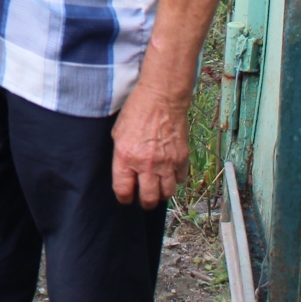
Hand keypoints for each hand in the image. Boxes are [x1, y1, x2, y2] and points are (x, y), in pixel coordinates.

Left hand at [111, 82, 190, 208]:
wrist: (162, 98)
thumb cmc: (136, 111)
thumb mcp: (118, 133)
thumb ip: (121, 156)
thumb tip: (125, 173)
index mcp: (126, 157)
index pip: (124, 190)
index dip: (124, 198)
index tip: (126, 199)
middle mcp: (146, 164)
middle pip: (148, 198)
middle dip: (145, 203)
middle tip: (144, 201)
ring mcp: (166, 163)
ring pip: (167, 193)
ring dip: (161, 194)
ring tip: (157, 189)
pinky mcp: (182, 158)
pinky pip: (180, 179)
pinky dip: (175, 179)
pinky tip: (169, 173)